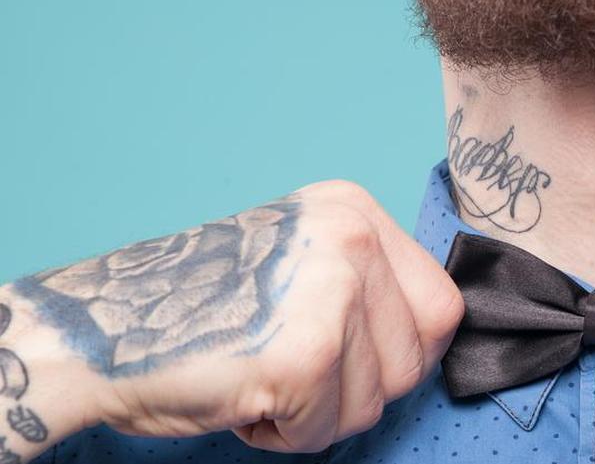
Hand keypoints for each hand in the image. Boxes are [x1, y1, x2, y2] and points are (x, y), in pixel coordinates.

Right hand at [17, 180, 463, 452]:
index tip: (352, 357)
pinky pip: (327, 429)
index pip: (442, 305)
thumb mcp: (304, 263)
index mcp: (355, 211)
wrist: (100, 331)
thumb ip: (371, 285)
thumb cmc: (197, 309)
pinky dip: (285, 433)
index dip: (401, 350)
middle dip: (360, 387)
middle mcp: (352, 237)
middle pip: (418, 357)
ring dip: (320, 412)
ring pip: (377, 401)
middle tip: (294, 370)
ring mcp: (333, 290)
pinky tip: (245, 396)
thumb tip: (433, 333)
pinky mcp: (305, 353)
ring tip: (263, 376)